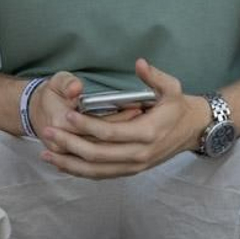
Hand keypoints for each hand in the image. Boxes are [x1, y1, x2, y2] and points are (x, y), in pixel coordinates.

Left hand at [38, 59, 207, 178]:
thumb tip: (139, 63)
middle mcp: (140, 154)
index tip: (68, 116)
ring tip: (47, 153)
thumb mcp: (171, 87)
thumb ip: (154, 76)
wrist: (192, 130)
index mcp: (148, 132)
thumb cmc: (178, 106)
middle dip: (70, 145)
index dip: (87, 126)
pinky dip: (80, 172)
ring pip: (96, 170)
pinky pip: (101, 175)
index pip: (111, 133)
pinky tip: (62, 165)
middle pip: (98, 154)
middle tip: (48, 132)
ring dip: (70, 163)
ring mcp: (135, 165)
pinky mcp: (130, 171)